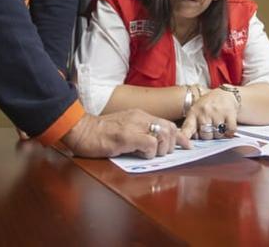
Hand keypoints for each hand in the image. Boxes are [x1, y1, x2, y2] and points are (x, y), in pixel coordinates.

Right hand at [62, 110, 191, 158]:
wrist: (81, 130)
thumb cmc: (100, 133)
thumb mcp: (124, 128)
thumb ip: (139, 132)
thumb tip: (154, 145)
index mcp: (140, 115)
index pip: (167, 123)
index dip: (180, 136)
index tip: (187, 145)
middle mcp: (139, 117)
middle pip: (170, 129)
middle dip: (172, 144)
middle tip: (162, 154)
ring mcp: (133, 126)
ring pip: (163, 135)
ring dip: (161, 149)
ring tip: (148, 154)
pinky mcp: (127, 136)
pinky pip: (150, 143)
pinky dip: (150, 152)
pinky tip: (139, 154)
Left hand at [180, 87, 239, 139]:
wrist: (225, 94)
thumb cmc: (208, 105)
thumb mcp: (196, 111)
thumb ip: (192, 125)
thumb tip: (189, 142)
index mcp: (193, 112)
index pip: (187, 128)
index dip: (186, 138)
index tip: (188, 147)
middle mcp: (204, 112)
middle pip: (205, 135)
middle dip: (208, 136)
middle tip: (210, 128)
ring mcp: (217, 112)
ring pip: (218, 135)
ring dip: (219, 134)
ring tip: (218, 125)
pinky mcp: (229, 113)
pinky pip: (230, 131)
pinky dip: (230, 132)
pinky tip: (227, 125)